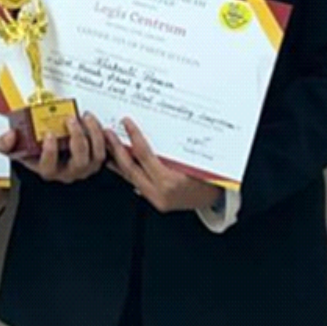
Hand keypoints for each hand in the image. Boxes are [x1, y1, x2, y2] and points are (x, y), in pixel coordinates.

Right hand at [0, 115, 107, 183]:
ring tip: (86, 117)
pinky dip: (104, 136)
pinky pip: (105, 150)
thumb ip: (5, 143)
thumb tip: (10, 135)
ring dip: (93, 135)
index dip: (50, 152)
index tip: (48, 134)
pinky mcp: (96, 157)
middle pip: (78, 162)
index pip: (49, 167)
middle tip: (70, 120)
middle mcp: (68, 171)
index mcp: (48, 169)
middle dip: (77, 139)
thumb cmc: (34, 151)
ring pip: (95, 156)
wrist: (50, 151)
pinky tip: (96, 122)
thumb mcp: (14, 148)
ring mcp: (84, 166)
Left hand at [107, 119, 223, 214]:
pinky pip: (136, 183)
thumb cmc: (212, 176)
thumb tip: (153, 128)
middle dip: (116, 149)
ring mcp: (156, 199)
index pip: (144, 155)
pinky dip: (127, 170)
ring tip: (107, 145)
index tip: (126, 123)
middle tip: (107, 133)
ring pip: (129, 177)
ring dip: (117, 160)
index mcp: (170, 180)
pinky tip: (119, 161)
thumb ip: (173, 149)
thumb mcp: (194, 158)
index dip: (133, 136)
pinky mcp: (155, 202)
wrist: (219, 197)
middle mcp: (160, 192)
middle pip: (130, 168)